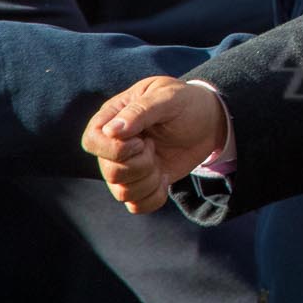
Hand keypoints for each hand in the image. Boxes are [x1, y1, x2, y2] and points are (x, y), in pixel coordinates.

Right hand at [81, 76, 226, 213]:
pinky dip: (154, 197)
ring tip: (160, 162)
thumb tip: (111, 131)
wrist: (210, 121)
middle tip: (155, 146)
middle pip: (109, 171)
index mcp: (112, 118)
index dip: (114, 149)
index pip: (92, 142)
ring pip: (122, 192)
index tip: (141, 141)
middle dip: (140, 165)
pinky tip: (165, 178)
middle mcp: (113, 146)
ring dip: (149, 181)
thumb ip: (140, 111)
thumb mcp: (168, 97)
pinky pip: (137, 205)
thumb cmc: (186, 102)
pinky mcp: (142, 183)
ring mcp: (126, 166)